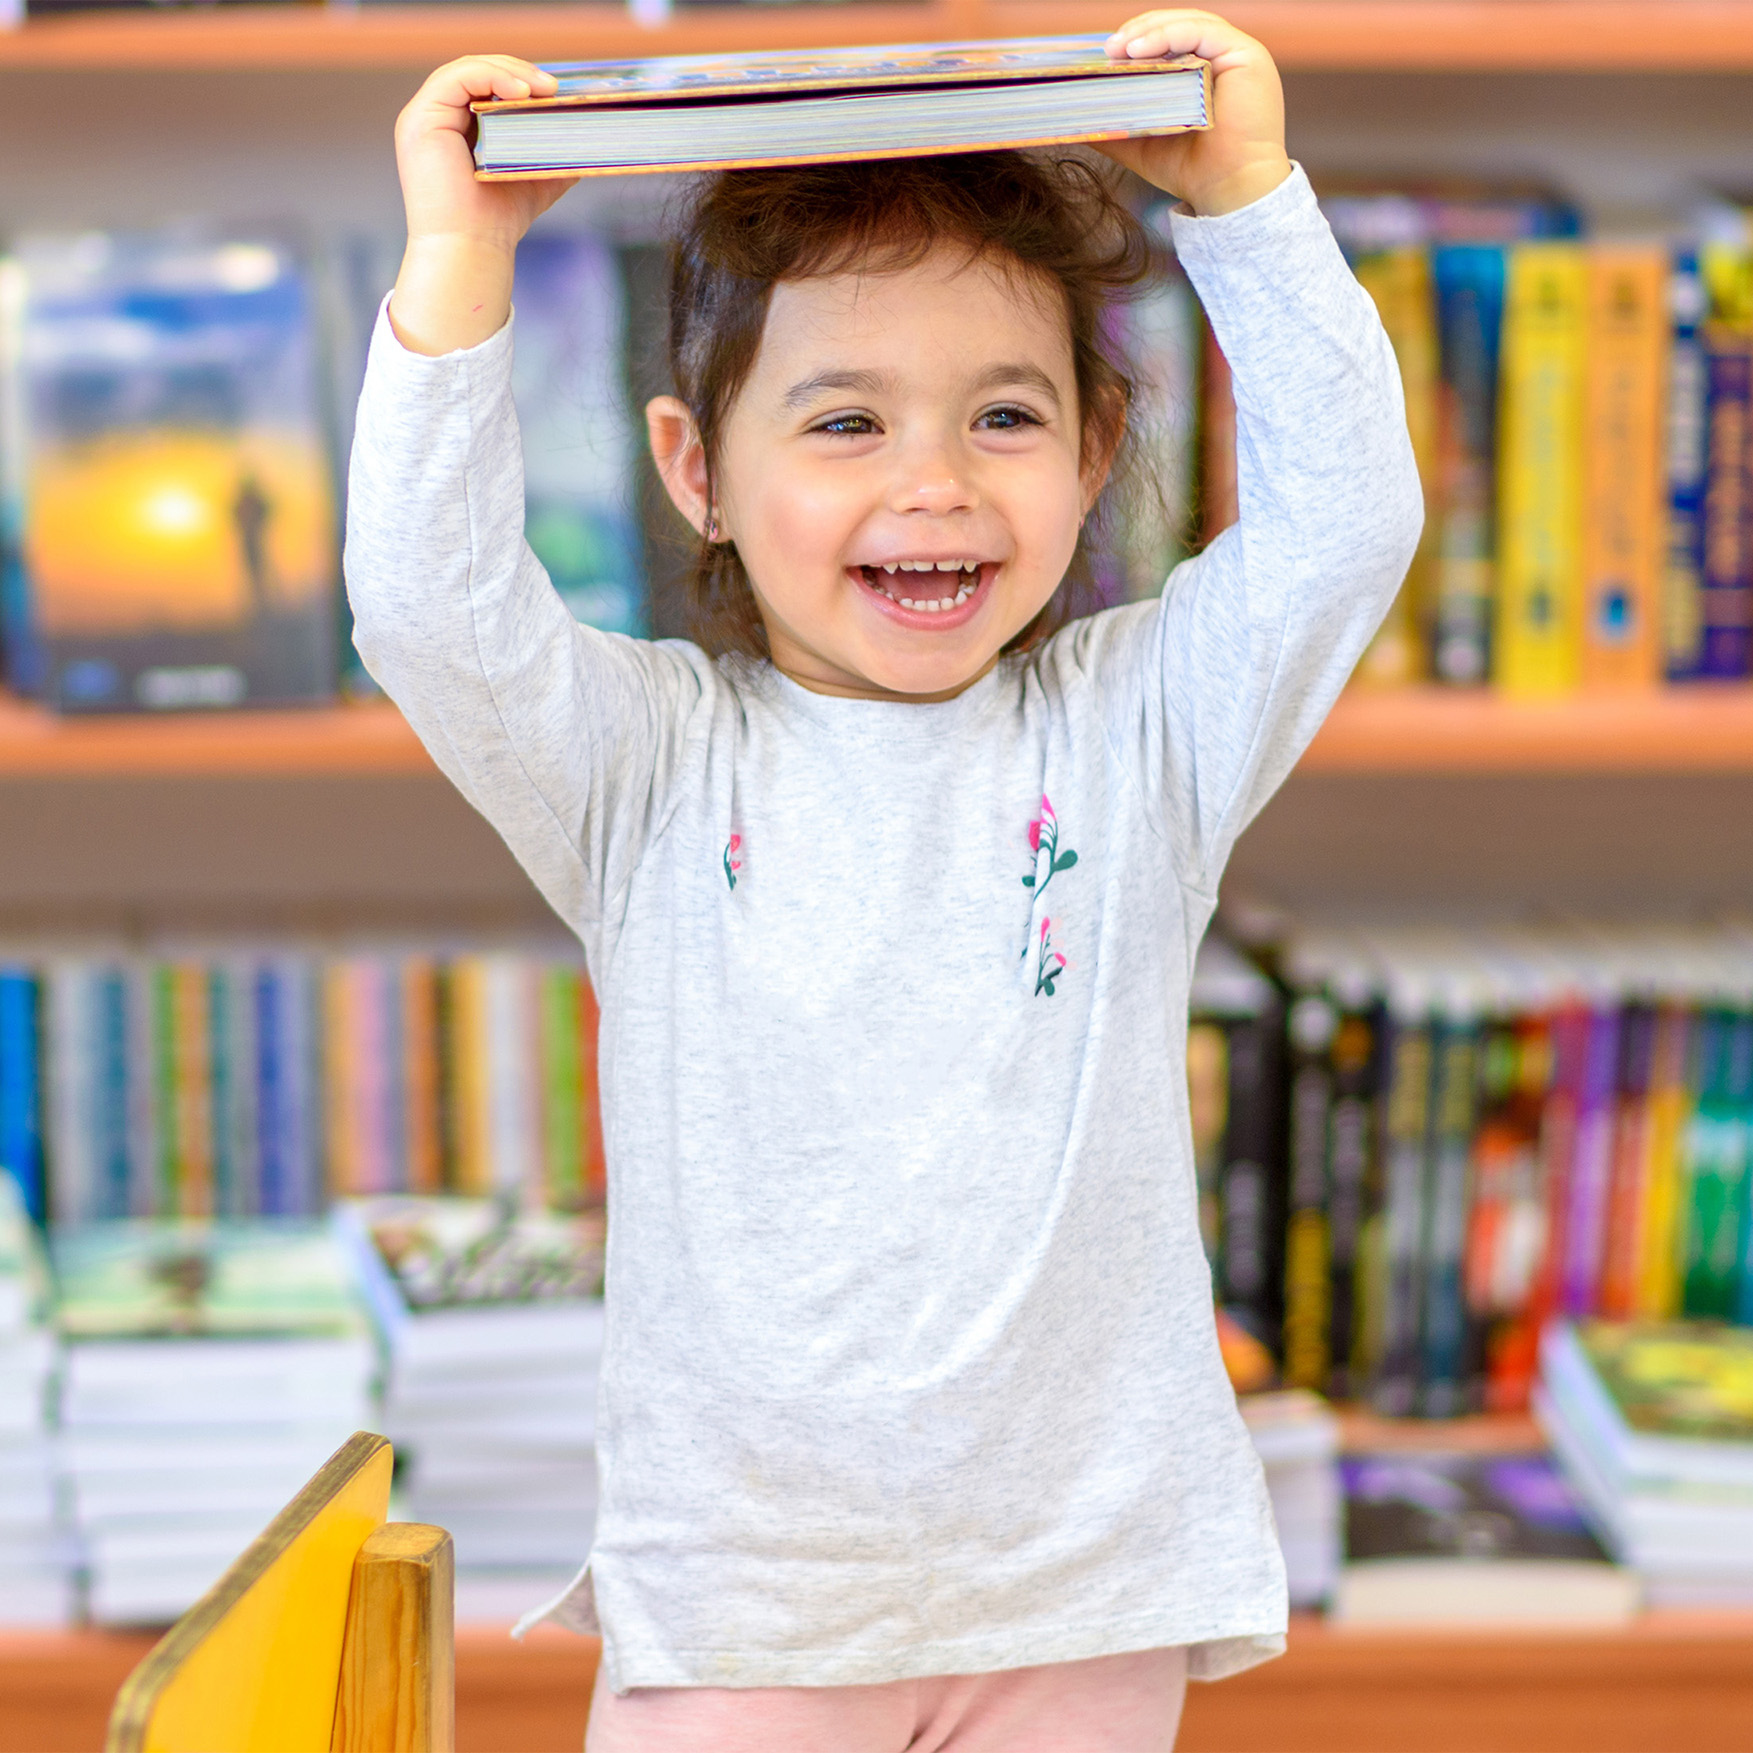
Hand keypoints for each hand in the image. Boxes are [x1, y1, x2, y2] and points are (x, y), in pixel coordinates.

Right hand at [390, 55, 578, 355]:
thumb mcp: (535, 177)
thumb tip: (586, 133)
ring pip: (467, 69)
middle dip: (519, 72)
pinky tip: (522, 93)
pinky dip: (491, 77)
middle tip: (555, 87)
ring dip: (510, 72)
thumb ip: (552, 153)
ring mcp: (424, 117)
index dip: (520, 79)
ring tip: (544, 89)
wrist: (472, 249)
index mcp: (457, 128)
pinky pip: (456, 78)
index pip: (487, 85)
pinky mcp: (421, 119)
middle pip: (478, 71)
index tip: (556, 91)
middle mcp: (437, 119)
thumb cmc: (497, 221)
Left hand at [1096, 11, 1290, 215]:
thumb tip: (1074, 117)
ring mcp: (1236, 53)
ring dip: (1148, 30)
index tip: (1104, 56)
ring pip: (1188, 22)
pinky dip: (1168, 35)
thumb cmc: (1192, 171)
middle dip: (1138, 32)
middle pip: (1176, 25)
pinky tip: (1138, 51)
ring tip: (1117, 49)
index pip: (1168, 41)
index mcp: (1205, 70)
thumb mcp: (1143, 143)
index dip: (1137, 41)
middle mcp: (1222, 57)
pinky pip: (1202, 31)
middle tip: (1107, 49)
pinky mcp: (1245, 54)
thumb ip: (1115, 126)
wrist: (1228, 193)